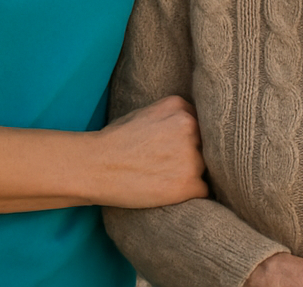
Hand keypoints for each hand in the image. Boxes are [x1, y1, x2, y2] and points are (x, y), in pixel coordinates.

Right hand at [88, 95, 208, 207]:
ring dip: (190, 176)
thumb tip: (195, 129)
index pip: (200, 123)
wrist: (96, 167)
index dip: (189, 138)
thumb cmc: (114, 142)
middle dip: (193, 155)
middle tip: (168, 166)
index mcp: (178, 107)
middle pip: (206, 145)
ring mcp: (191, 155)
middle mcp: (189, 126)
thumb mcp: (145, 114)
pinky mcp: (188, 183)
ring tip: (163, 178)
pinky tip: (168, 192)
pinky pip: (203, 190)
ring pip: (205, 168)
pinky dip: (189, 195)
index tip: (174, 149)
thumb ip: (172, 118)